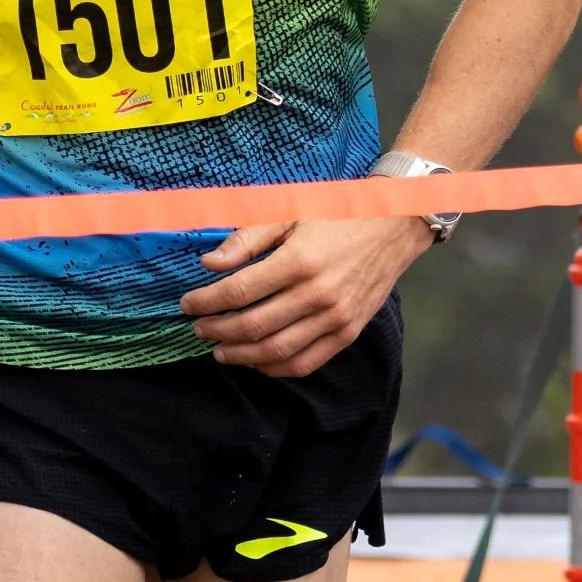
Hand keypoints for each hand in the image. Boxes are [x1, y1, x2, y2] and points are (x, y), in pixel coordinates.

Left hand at [180, 216, 424, 376]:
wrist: (394, 226)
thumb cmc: (336, 215)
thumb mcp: (289, 213)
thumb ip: (248, 239)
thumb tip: (209, 264)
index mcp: (299, 261)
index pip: (238, 291)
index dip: (206, 302)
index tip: (187, 304)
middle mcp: (318, 294)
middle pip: (253, 326)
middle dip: (217, 331)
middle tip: (199, 329)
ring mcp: (335, 318)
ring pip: (276, 351)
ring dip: (240, 356)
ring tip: (220, 351)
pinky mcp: (348, 332)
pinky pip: (305, 363)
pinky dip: (275, 368)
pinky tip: (255, 361)